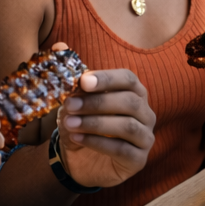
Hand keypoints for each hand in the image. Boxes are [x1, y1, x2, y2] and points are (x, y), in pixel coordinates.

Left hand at [57, 70, 156, 187]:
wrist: (78, 159)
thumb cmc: (81, 123)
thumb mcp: (73, 100)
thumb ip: (70, 74)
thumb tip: (58, 45)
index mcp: (134, 92)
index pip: (128, 79)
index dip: (107, 78)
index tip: (82, 81)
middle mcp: (145, 113)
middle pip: (128, 102)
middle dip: (97, 102)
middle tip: (70, 105)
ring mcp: (145, 137)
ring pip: (127, 125)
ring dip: (96, 123)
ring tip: (70, 123)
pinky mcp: (139, 160)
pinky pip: (122, 149)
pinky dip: (98, 143)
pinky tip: (77, 139)